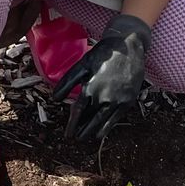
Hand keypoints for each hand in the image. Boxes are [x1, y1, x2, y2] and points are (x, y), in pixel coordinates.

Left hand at [56, 13, 150, 143]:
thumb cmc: (103, 54)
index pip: (78, 111)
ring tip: (85, 138)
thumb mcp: (83, 64)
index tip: (67, 134)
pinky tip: (100, 134)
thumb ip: (68, 81)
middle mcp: (104, 96)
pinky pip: (115, 119)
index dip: (72, 124)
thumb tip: (56, 99)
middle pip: (90, 119)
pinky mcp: (128, 101)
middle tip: (74, 138)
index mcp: (91, 87)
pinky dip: (107, 128)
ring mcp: (118, 100)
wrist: (128, 47)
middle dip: (81, 130)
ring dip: (92, 131)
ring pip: (102, 121)